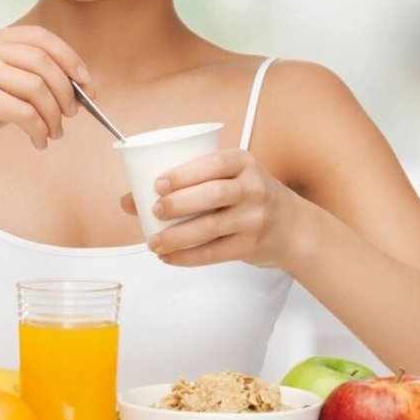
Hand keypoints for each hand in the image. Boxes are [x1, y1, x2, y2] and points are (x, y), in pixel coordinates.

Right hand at [0, 26, 98, 164]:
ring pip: (37, 89)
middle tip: (72, 113)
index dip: (70, 58)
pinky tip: (39, 140)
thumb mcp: (1, 81)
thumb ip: (31, 75)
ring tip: (53, 132)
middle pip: (43, 62)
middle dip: (66, 91)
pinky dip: (39, 129)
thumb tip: (78, 85)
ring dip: (54, 115)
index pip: (41, 38)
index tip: (86, 82)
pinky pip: (25, 113)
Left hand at [118, 148, 303, 269]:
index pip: (213, 163)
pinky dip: (187, 257)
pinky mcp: (251, 245)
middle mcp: (253, 187)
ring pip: (211, 226)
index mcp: (243, 162)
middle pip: (212, 194)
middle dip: (178, 203)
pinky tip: (169, 257)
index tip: (157, 184)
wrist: (291, 227)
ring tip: (153, 241)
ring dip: (177, 236)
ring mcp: (254, 217)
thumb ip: (184, 183)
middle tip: (154, 211)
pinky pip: (215, 253)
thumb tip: (127, 199)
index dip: (184, 173)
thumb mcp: (226, 179)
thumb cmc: (248, 196)